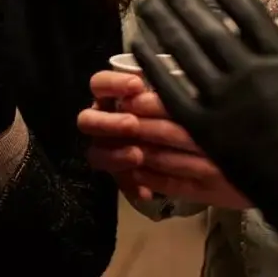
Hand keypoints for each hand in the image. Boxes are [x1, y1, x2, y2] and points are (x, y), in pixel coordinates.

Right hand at [78, 71, 248, 207]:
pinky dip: (132, 187)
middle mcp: (103, 121)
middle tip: (132, 124)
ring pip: (95, 154)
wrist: (191, 143)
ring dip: (115, 155)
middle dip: (108, 122)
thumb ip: (162, 93)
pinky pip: (118, 183)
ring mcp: (107, 148)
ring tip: (138, 156)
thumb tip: (159, 87)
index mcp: (112, 97)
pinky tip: (146, 192)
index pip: (99, 84)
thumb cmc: (177, 108)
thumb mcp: (172, 97)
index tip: (137, 85)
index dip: (113, 84)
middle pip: (86, 121)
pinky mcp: (118, 173)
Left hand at [132, 0, 277, 266]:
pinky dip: (151, 66)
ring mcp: (226, 102)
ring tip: (145, 4)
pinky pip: (170, 91)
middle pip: (204, 25)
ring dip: (161, 23)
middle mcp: (251, 72)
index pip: (241, 8)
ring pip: (183, 52)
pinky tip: (137, 46)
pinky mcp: (207, 131)